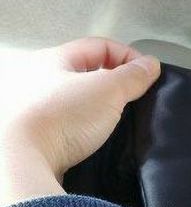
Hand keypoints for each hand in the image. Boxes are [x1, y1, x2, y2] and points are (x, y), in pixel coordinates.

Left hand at [0, 38, 159, 206]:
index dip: (128, 56)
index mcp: (53, 59)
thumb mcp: (108, 89)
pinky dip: (86, 127)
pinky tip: (97, 137)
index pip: (100, 46)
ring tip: (116, 119)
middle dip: (114, 82)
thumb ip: (133, 75)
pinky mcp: (38, 135)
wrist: (24, 161)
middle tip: (132, 97)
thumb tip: (150, 65)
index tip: (146, 75)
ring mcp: (36, 108)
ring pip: (78, 99)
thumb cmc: (60, 118)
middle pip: (87, 72)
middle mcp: (39, 79)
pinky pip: (70, 123)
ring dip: (100, 107)